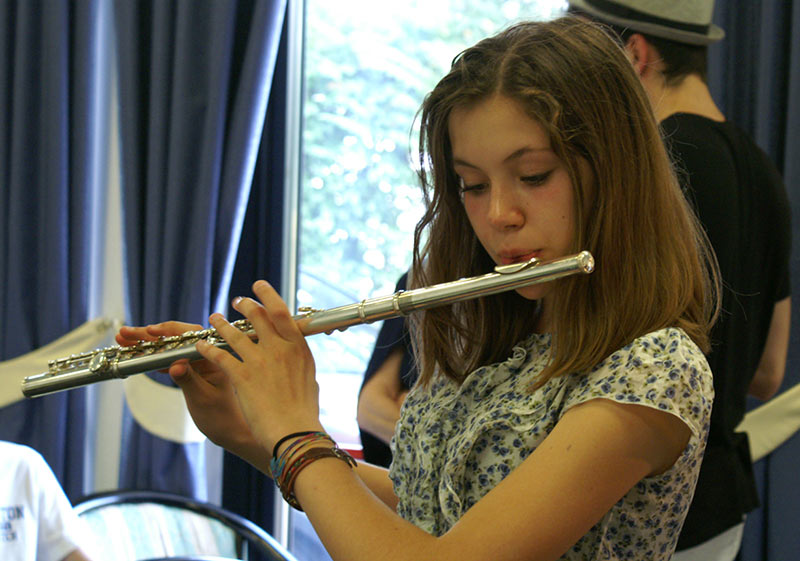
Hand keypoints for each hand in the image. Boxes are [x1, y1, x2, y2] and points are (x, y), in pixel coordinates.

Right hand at [116, 322, 260, 464]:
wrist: (230, 431)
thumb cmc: (221, 416)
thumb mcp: (201, 398)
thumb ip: (188, 379)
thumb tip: (174, 365)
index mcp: (215, 357)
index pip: (191, 335)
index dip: (169, 331)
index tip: (149, 331)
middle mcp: (206, 355)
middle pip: (176, 338)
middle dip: (149, 335)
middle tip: (124, 333)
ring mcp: (197, 363)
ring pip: (170, 347)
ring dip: (147, 344)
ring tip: (123, 340)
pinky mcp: (190, 372)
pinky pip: (170, 359)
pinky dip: (153, 357)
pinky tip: (137, 353)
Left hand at [196, 280, 323, 452]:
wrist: (294, 433)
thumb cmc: (304, 411)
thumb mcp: (309, 379)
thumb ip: (300, 363)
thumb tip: (300, 357)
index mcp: (298, 347)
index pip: (281, 312)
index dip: (268, 295)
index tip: (258, 286)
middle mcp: (279, 349)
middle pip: (257, 316)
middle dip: (245, 305)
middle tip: (237, 301)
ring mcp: (260, 361)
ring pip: (234, 333)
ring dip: (221, 324)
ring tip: (213, 318)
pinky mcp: (242, 377)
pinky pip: (220, 356)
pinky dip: (208, 349)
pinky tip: (201, 346)